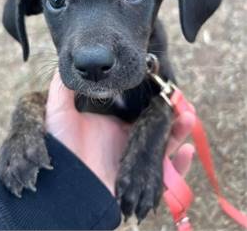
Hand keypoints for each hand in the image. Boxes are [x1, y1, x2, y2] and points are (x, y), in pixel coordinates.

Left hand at [46, 72, 194, 193]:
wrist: (63, 186)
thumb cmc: (61, 147)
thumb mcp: (58, 112)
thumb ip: (62, 88)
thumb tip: (69, 61)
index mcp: (115, 126)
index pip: (139, 110)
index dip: (152, 99)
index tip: (162, 85)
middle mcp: (128, 142)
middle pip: (157, 126)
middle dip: (171, 113)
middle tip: (180, 99)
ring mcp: (137, 162)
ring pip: (166, 145)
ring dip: (180, 132)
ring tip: (188, 116)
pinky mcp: (143, 182)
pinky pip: (168, 174)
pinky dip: (180, 164)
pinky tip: (188, 150)